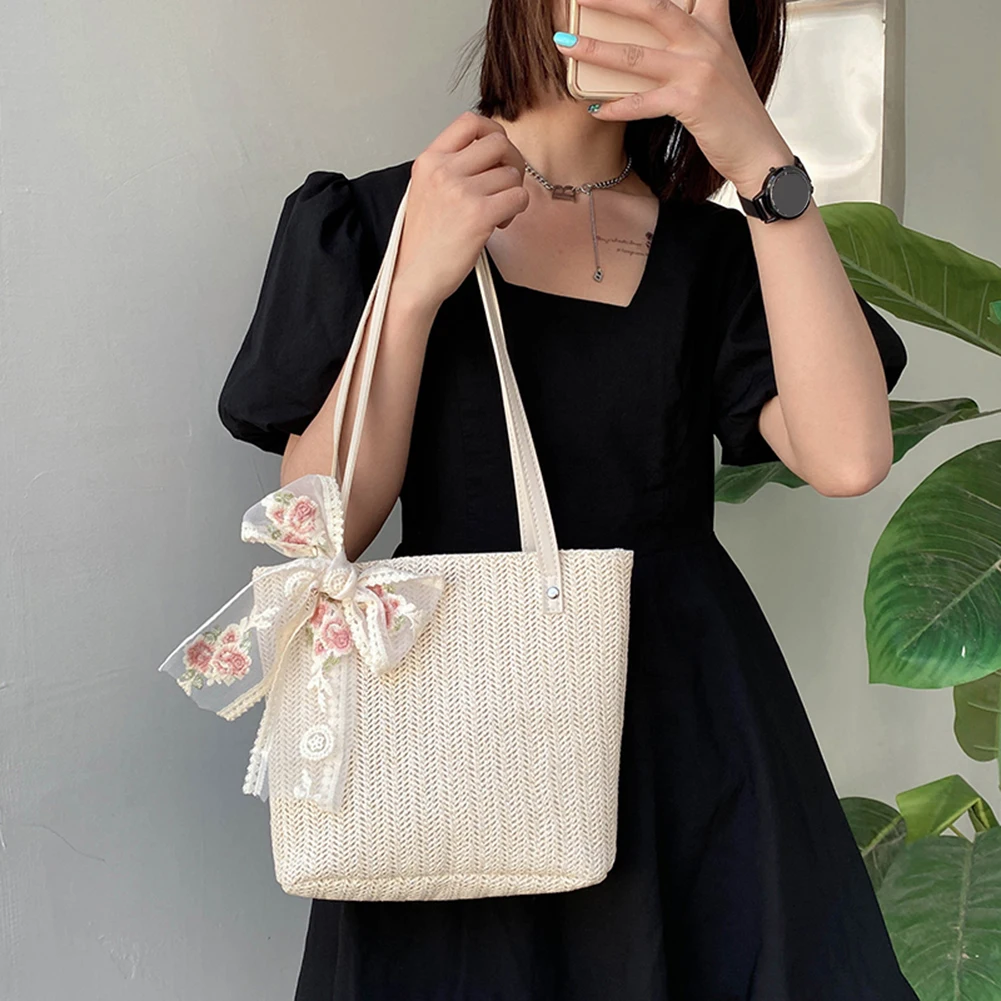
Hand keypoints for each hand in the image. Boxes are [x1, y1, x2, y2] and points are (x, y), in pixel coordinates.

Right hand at [393, 111, 529, 312]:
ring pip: (511, 174)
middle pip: (498, 142)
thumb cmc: (423, 243)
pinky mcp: (479, 214)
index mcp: (428, 161)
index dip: (492, 131)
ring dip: (511, 193)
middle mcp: (443, 171)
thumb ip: (451, 168)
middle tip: (506, 184)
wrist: (415, 278)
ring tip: (496, 213)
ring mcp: (461, 191)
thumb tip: (489, 154)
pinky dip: (517, 210)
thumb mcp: (425, 192)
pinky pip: (519, 196)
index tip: (497, 151)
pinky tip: (499, 223)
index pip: (469, 122)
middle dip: (512, 162)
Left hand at [555, 0, 794, 196]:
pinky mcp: (690, 101)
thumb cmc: (731, 111)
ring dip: (596, 49)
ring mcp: (698, 70)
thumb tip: (649, 42)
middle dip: (613, 0)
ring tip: (565, 45)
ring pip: (636, 55)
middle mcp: (706, 41)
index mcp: (714, 27)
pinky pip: (642, 102)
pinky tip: (595, 109)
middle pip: (653, 8)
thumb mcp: (718, 64)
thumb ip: (693, 42)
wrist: (758, 148)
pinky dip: (616, 106)